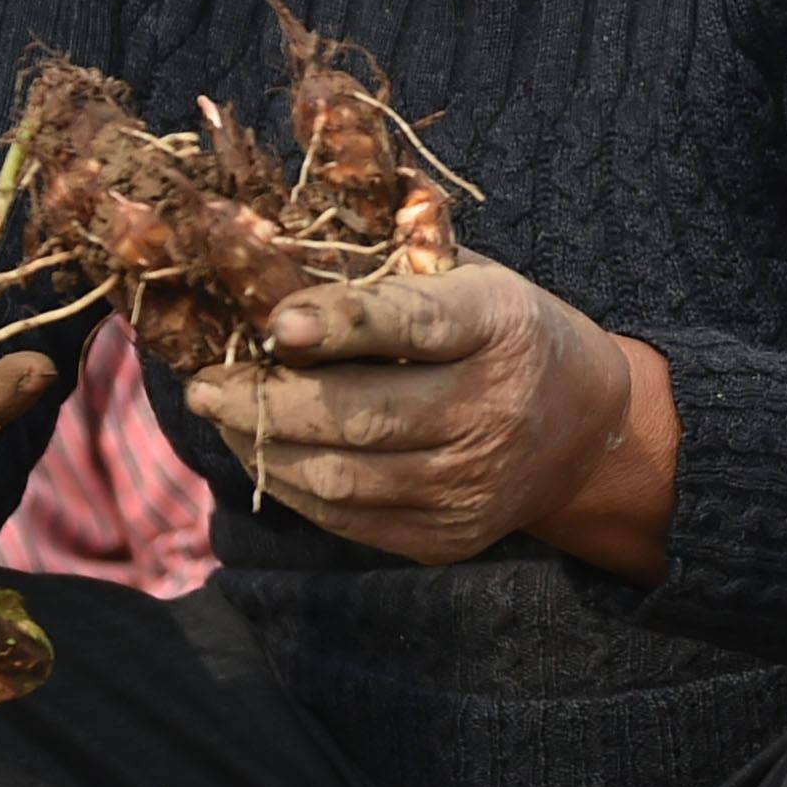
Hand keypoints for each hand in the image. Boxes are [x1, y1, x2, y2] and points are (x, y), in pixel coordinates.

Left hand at [194, 260, 676, 574]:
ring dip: (265, 447)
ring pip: (341, 478)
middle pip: (362, 416)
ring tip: (222, 414)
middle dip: (267, 402)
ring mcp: (470, 485)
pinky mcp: (447, 538)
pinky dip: (292, 484)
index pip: (416, 327)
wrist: (582, 428)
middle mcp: (491, 411)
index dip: (343, 324)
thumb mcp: (464, 275)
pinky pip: (347, 519)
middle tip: (204, 383)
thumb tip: (264, 249)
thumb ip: (383, 268)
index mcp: (498, 325)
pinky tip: (265, 449)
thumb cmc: (497, 329)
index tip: (275, 324)